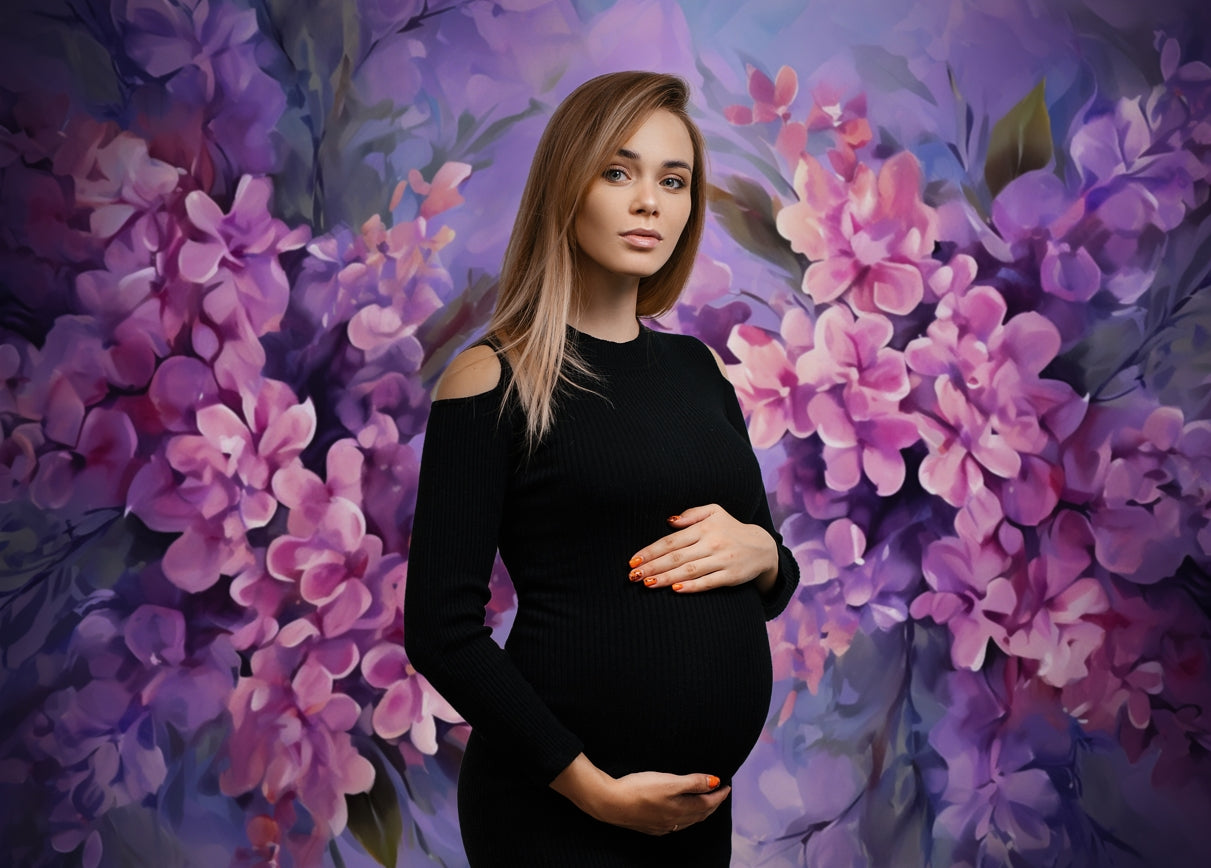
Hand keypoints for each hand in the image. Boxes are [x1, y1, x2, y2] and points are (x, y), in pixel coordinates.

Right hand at [551, 754, 728, 834]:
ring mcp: (661, 825)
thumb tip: (715, 782)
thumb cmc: (639, 789)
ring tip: (705, 802)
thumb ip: (693, 782)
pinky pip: (675, 823)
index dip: (719, 794)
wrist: (610, 802)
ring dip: (700, 811)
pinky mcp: (650, 825)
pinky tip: (680, 813)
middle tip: (720, 792)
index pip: (708, 803)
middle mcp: (674, 821)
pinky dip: (685, 816)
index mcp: (681, 809)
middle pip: (700, 814)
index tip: (727, 785)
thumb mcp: (669, 781)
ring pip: (688, 820)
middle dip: (712, 803)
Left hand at [627, 504, 777, 594]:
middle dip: (652, 567)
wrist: (763, 548)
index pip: (671, 541)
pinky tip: (676, 589)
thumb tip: (670, 521)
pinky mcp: (730, 576)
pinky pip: (708, 582)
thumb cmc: (731, 529)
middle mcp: (711, 543)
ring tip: (647, 584)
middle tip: (633, 575)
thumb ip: (692, 514)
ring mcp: (721, 561)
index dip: (651, 550)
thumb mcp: (715, 512)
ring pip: (688, 570)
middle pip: (676, 557)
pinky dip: (692, 586)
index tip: (634, 560)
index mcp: (704, 528)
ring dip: (666, 578)